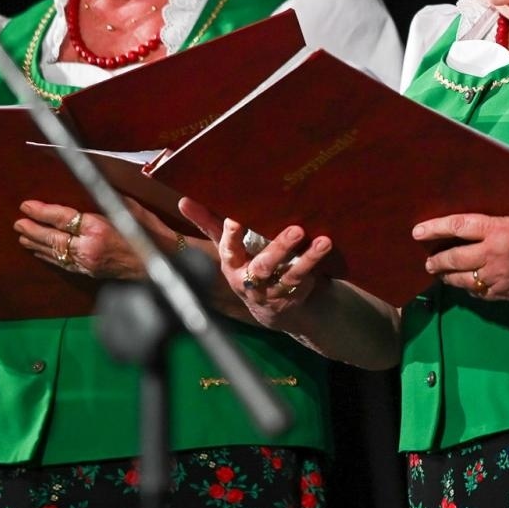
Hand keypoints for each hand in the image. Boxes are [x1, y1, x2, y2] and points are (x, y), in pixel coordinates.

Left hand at [15, 197, 184, 279]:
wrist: (163, 263)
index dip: (42, 212)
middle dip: (33, 229)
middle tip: (18, 222)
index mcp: (99, 228)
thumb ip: (107, 200)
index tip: (27, 205)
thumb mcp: (130, 209)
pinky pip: (63, 264)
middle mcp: (89, 247)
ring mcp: (88, 263)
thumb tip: (91, 186)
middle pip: (53, 238)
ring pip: (54, 253)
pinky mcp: (90, 273)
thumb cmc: (150, 232)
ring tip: (22, 236)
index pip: (63, 218)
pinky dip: (49, 257)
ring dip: (36, 244)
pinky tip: (41, 252)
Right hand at [179, 198, 332, 330]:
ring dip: (307, 259)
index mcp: (232, 264)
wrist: (272, 307)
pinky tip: (325, 247)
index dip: (231, 235)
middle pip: (263, 266)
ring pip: (289, 276)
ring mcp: (273, 290)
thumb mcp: (228, 247)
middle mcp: (250, 279)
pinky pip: (305, 281)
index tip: (236, 219)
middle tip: (295, 230)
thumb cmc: (247, 264)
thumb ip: (209, 223)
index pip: (229, 249)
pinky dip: (316, 265)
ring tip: (323, 242)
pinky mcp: (292, 295)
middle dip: (278, 249)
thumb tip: (183, 200)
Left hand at [413, 212, 508, 300]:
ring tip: (441, 272)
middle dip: (436, 260)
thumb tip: (469, 226)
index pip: (458, 227)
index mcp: (498, 230)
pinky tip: (466, 283)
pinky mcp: (502, 294)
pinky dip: (468, 287)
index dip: (434, 228)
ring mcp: (496, 278)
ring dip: (448, 276)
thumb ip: (494, 224)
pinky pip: (477, 293)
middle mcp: (493, 254)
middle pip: (453, 258)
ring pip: (461, 280)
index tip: (417, 232)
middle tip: (428, 260)